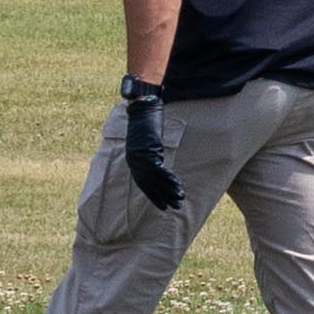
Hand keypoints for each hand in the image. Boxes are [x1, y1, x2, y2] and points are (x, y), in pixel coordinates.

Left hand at [116, 76, 181, 212]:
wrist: (143, 107)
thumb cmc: (147, 121)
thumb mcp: (146, 140)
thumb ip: (150, 152)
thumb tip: (158, 160)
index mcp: (134, 160)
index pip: (143, 184)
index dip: (153, 195)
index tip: (162, 205)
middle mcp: (135, 162)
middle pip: (150, 185)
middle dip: (162, 197)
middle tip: (174, 206)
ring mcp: (140, 158)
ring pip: (155, 181)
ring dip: (168, 190)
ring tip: (180, 198)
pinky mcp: (147, 152)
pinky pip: (159, 171)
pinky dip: (169, 179)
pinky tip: (178, 185)